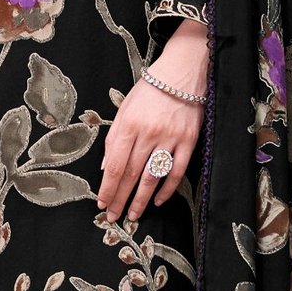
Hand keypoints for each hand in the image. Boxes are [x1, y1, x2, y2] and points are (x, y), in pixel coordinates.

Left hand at [97, 19, 207, 227]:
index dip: (108, 188)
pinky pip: (176, 171)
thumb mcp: (125, 109)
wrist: (182, 73)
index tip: (102, 203)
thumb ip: (115, 138)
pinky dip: (167, 189)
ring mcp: (170, 139)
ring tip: (133, 215)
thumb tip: (106, 168)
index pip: (115, 165)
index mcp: (129, 125)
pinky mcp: (189, 142)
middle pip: (131, 175)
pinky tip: (159, 201)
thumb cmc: (151, 90)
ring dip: (141, 200)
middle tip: (113, 217)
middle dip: (120, 199)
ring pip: (153, 177)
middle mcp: (148, 134)